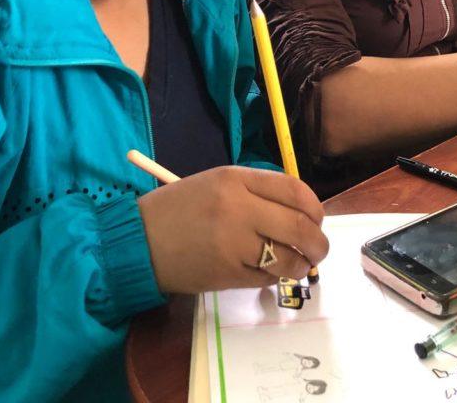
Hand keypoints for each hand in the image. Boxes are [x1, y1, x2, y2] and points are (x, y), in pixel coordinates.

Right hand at [137, 166, 328, 293]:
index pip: (295, 190)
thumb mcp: (216, 184)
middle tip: (318, 249)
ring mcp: (234, 243)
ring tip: (299, 265)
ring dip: (302, 265)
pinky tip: (267, 272)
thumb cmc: (179, 209)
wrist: (138, 240)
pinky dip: (274, 277)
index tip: (316, 219)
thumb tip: (300, 212)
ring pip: (288, 258)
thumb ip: (256, 192)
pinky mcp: (228, 273)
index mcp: (235, 179)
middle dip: (318, 242)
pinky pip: (266, 277)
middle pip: (300, 226)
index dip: (315, 208)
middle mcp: (238, 207)